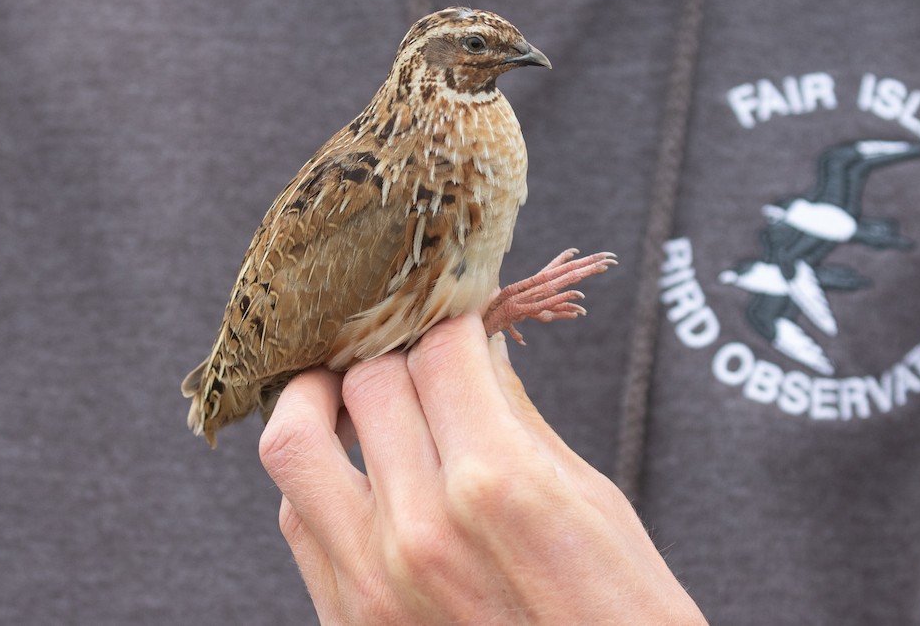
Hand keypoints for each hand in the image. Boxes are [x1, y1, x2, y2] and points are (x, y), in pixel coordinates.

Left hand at [260, 313, 706, 624]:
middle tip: (421, 355)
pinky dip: (318, 475)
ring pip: (297, 441)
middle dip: (400, 354)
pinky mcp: (345, 620)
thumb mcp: (594, 503)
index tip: (460, 323)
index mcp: (500, 484)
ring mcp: (371, 581)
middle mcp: (422, 528)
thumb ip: (519, 419)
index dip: (453, 324)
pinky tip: (356, 467)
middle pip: (368, 381)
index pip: (440, 351)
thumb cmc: (623, 617)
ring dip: (327, 401)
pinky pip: (296, 517)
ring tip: (357, 392)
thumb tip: (478, 353)